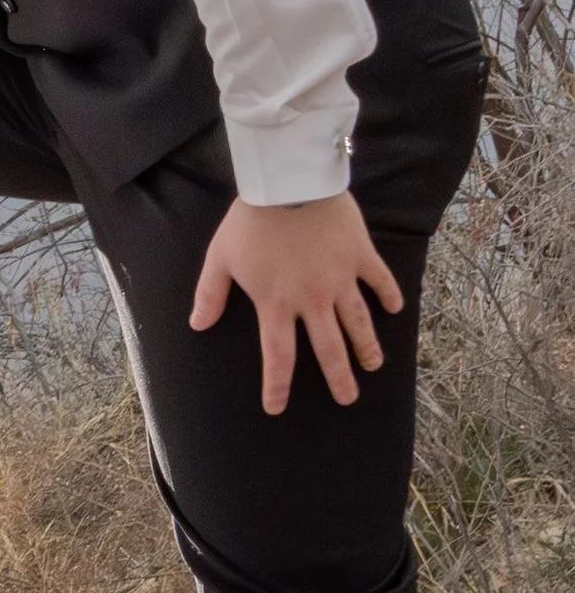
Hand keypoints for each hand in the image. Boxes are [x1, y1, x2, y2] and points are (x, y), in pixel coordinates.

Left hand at [190, 194, 404, 414]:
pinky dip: (389, 295)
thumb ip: (210, 294)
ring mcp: (340, 279)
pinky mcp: (360, 255)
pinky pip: (380, 281)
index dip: (276, 385)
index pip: (278, 356)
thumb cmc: (249, 222)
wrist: (288, 185)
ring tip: (374, 365)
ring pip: (359, 323)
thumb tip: (197, 325)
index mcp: (276, 304)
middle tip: (348, 399)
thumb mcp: (220, 258)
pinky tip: (396, 308)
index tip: (277, 407)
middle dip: (339, 378)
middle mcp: (313, 300)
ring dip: (367, 347)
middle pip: (329, 349)